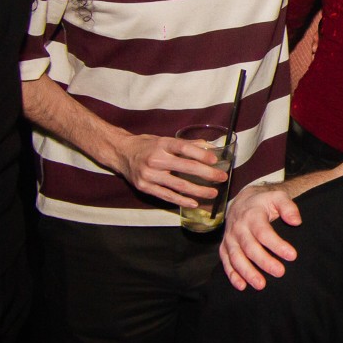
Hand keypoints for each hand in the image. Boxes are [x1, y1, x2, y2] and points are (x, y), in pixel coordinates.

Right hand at [111, 134, 226, 207]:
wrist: (121, 153)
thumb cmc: (147, 146)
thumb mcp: (164, 140)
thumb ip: (186, 144)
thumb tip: (209, 146)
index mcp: (162, 144)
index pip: (183, 148)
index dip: (200, 154)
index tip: (215, 160)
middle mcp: (155, 159)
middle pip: (185, 167)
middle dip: (206, 174)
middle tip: (222, 177)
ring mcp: (149, 175)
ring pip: (178, 185)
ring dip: (198, 190)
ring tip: (213, 193)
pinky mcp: (145, 187)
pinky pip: (167, 196)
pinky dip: (181, 200)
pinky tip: (194, 202)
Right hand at [220, 183, 301, 289]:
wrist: (242, 201)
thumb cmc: (264, 202)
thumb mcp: (278, 197)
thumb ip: (288, 207)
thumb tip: (296, 221)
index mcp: (252, 215)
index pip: (264, 232)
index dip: (277, 245)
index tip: (292, 255)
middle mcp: (238, 228)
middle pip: (250, 248)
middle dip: (264, 262)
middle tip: (280, 272)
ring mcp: (230, 239)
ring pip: (236, 257)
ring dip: (247, 272)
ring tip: (261, 285)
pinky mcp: (224, 247)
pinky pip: (226, 262)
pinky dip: (232, 275)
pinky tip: (242, 286)